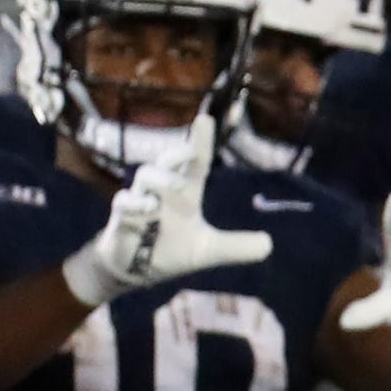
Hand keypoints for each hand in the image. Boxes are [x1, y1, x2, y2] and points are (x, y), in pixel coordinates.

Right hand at [62, 115, 267, 304]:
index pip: (195, 164)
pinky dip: (134, 204)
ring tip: (176, 188)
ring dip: (160, 179)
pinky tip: (149, 210)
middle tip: (190, 155)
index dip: (200, 143)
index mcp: (185, 195)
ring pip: (145, 175)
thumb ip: (237, 246)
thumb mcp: (209, 250)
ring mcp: (140, 203)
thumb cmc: (171, 250)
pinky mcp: (122, 219)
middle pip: (166, 162)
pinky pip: (123, 203)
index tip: (205, 119)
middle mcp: (162, 193)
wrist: (138, 271)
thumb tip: (269, 245)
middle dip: (176, 155)